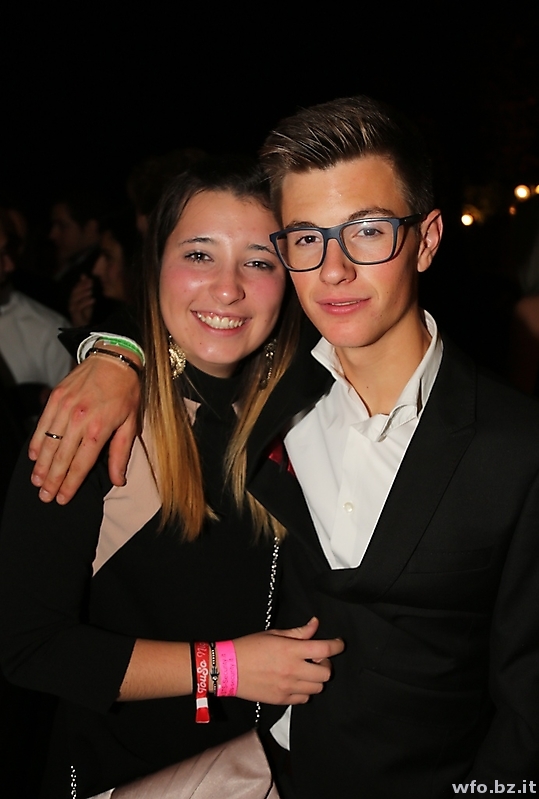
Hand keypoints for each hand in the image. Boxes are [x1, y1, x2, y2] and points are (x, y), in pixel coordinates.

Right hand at [28, 354, 140, 503]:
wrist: (114, 359)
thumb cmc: (127, 392)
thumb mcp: (132, 423)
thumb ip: (121, 453)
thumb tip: (119, 480)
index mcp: (99, 429)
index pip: (81, 464)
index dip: (70, 484)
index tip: (63, 498)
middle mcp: (79, 420)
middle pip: (61, 458)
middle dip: (52, 481)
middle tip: (45, 497)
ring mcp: (64, 408)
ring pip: (48, 444)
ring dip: (41, 466)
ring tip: (37, 482)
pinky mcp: (55, 397)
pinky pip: (42, 425)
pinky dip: (37, 442)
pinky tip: (35, 457)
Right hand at [68, 274, 94, 326]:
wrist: (88, 331)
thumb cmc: (87, 315)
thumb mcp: (89, 301)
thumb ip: (86, 289)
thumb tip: (84, 275)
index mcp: (74, 300)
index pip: (75, 289)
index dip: (81, 283)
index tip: (88, 278)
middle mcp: (72, 305)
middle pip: (73, 294)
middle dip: (82, 287)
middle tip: (90, 283)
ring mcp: (73, 312)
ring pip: (74, 301)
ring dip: (83, 294)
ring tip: (91, 290)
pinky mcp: (76, 318)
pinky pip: (78, 309)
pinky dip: (85, 303)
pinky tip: (92, 299)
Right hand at [233, 617, 343, 704]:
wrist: (227, 668)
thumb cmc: (249, 647)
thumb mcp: (274, 634)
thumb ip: (298, 632)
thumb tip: (315, 625)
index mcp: (291, 650)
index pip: (325, 649)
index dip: (337, 645)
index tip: (339, 643)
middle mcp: (293, 670)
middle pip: (326, 672)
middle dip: (326, 664)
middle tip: (318, 658)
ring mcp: (288, 687)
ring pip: (318, 688)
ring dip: (316, 678)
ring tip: (306, 671)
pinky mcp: (282, 699)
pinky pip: (304, 699)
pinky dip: (305, 691)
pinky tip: (297, 682)